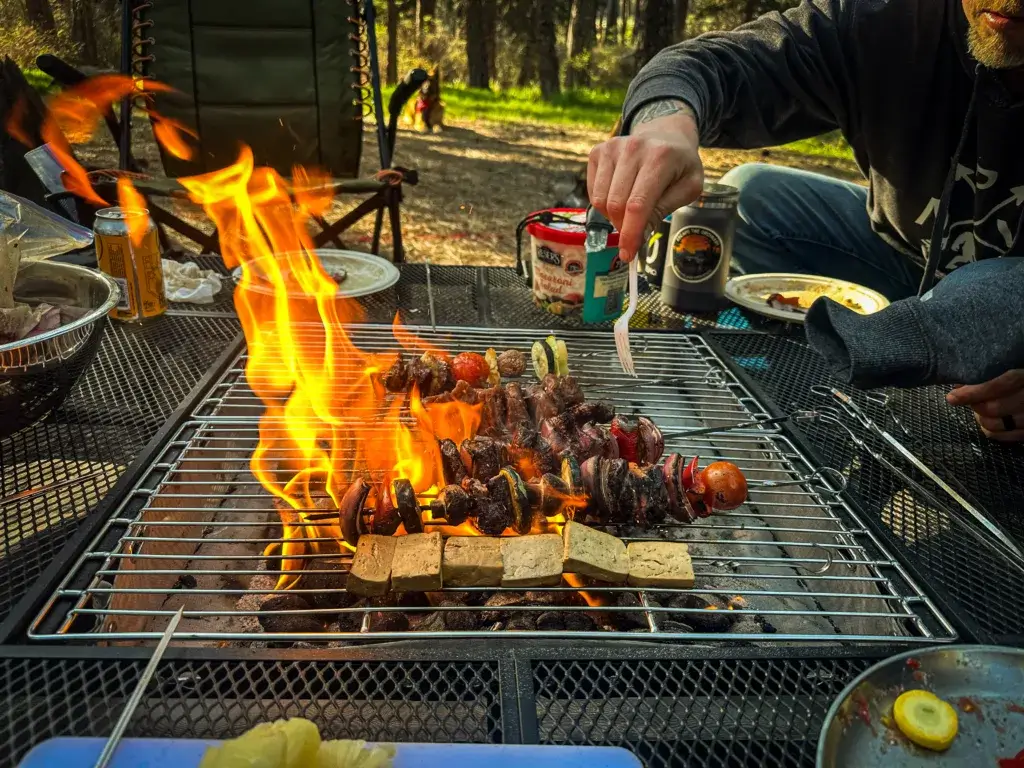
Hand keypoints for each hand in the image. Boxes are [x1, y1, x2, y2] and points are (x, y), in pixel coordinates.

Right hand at [587, 99, 704, 261]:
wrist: (666, 134)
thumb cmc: (680, 165)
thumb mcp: (688, 188)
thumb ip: (663, 211)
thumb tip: (637, 237)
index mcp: (660, 157)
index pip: (638, 205)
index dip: (630, 234)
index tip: (627, 255)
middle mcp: (633, 148)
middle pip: (616, 205)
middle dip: (623, 227)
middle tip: (634, 232)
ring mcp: (612, 148)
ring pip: (600, 200)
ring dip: (613, 216)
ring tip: (630, 211)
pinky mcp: (598, 152)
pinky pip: (593, 191)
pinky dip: (604, 203)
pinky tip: (620, 195)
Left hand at [946, 369, 1023, 440]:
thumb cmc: (1019, 369)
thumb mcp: (1012, 363)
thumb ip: (992, 369)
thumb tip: (961, 382)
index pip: (998, 385)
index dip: (973, 392)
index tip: (953, 396)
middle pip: (994, 408)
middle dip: (975, 405)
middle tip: (964, 398)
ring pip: (998, 425)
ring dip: (981, 418)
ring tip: (978, 407)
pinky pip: (1006, 437)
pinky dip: (992, 431)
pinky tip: (986, 421)